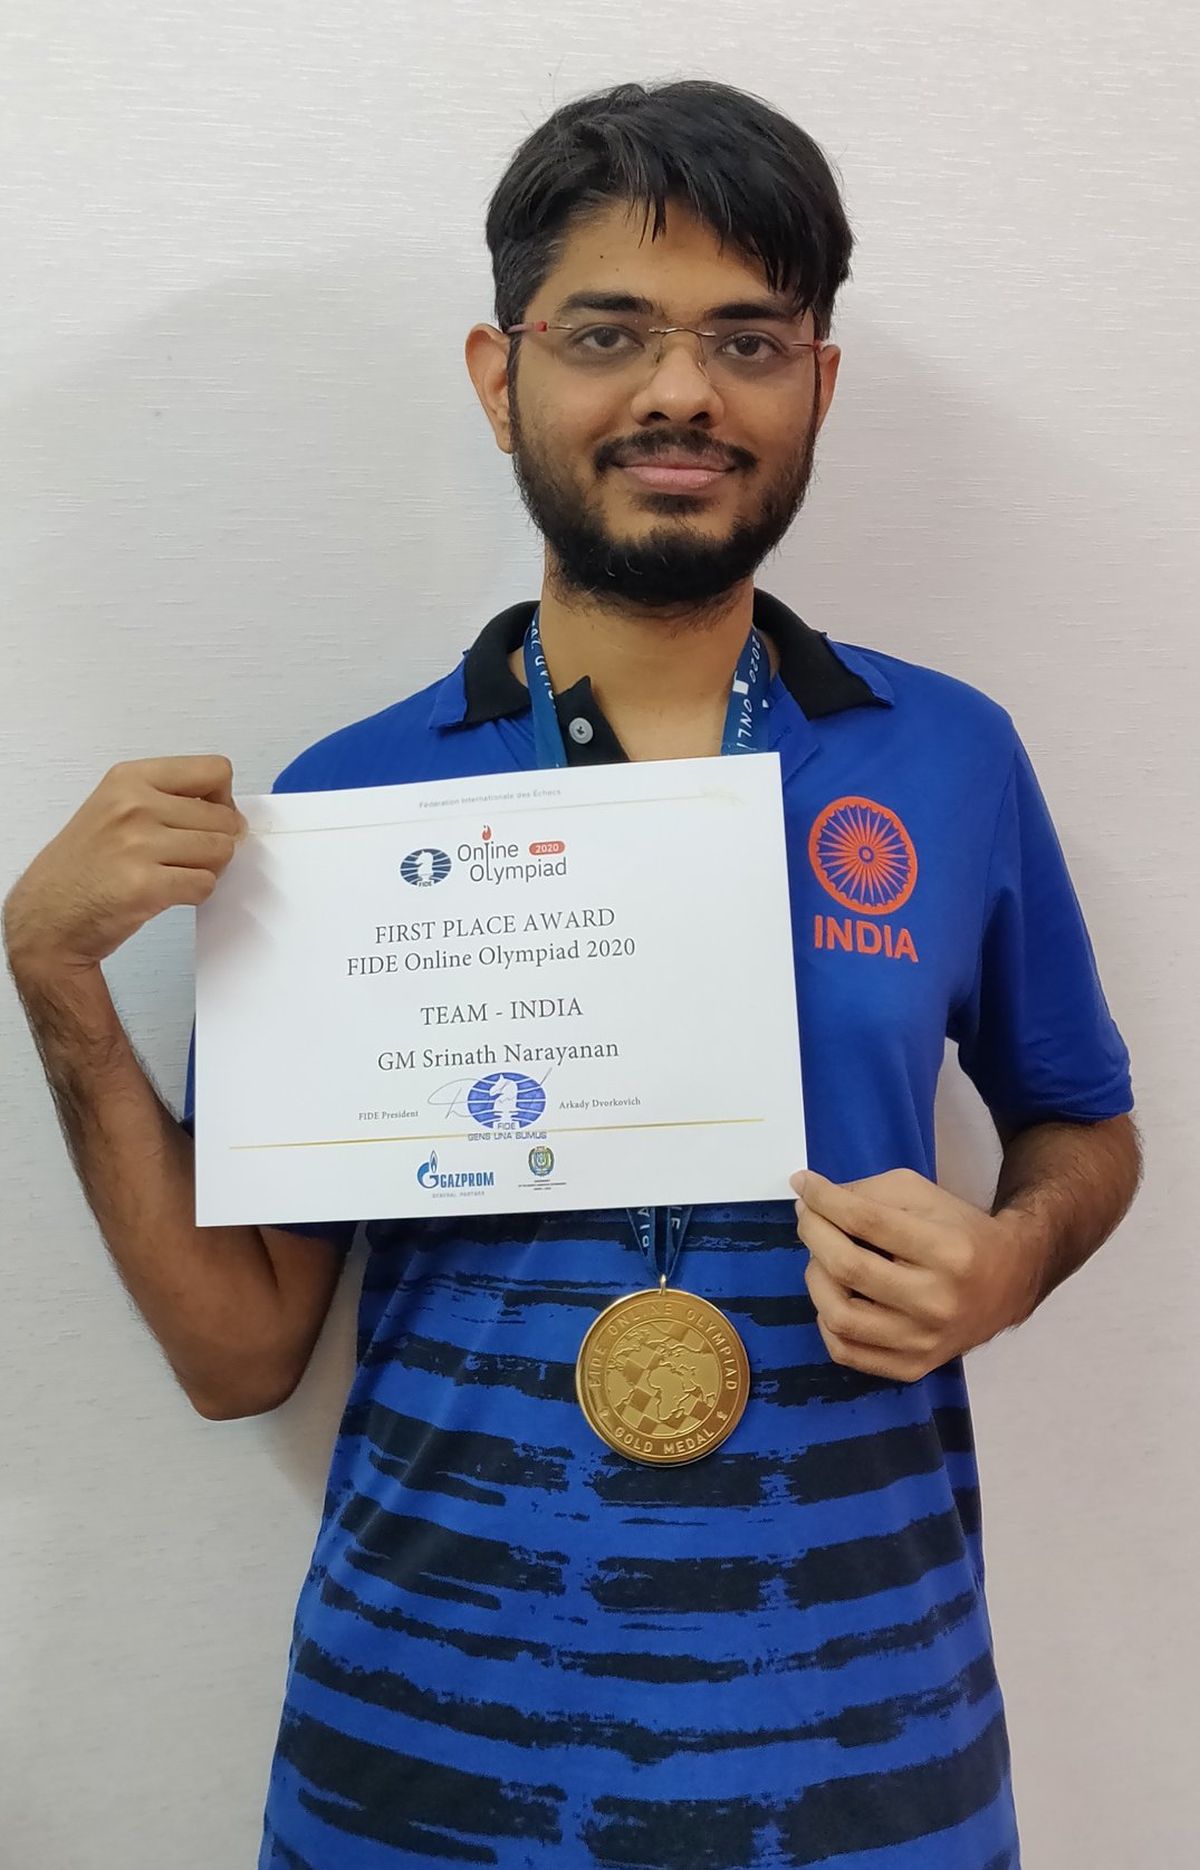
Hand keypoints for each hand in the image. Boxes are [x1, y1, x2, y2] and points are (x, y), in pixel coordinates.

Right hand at [3, 756, 247, 983]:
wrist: (48, 916)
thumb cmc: (84, 867)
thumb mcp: (116, 809)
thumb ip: (170, 801)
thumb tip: (232, 816)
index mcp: (130, 778)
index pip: (214, 771)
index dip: (223, 800)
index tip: (207, 820)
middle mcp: (134, 805)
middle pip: (224, 817)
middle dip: (217, 842)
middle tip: (186, 858)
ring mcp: (138, 844)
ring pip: (221, 851)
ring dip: (209, 869)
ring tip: (175, 875)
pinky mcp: (145, 885)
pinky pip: (205, 884)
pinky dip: (196, 894)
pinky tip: (167, 894)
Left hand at [790, 1167, 1034, 1382]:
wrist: (1008, 1282)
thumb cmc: (959, 1231)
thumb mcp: (923, 1195)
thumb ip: (868, 1193)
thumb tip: (812, 1201)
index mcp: (948, 1251)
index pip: (866, 1221)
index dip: (825, 1199)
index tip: (802, 1184)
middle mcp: (938, 1302)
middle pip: (848, 1267)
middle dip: (813, 1233)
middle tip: (808, 1216)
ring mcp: (925, 1342)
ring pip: (839, 1316)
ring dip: (815, 1278)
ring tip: (822, 1259)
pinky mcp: (914, 1367)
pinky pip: (847, 1351)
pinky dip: (826, 1320)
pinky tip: (836, 1295)